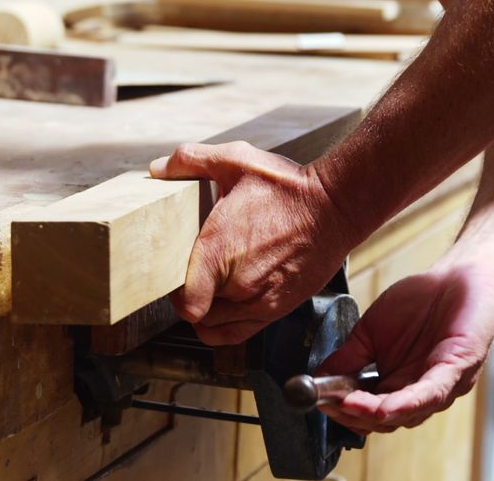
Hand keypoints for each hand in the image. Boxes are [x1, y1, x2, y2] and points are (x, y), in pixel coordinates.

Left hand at [149, 141, 352, 344]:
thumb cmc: (288, 187)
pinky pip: (238, 334)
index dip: (173, 293)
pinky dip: (225, 326)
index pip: (183, 300)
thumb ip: (189, 160)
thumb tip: (157, 167)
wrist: (337, 205)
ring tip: (209, 289)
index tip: (174, 277)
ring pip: (215, 326)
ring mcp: (259, 301)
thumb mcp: (234, 160)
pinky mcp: (278, 309)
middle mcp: (236, 283)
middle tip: (191, 276)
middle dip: (189, 296)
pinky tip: (225, 306)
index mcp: (217, 251)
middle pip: (195, 312)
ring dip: (208, 312)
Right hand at [317, 265, 493, 432]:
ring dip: (374, 414)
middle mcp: (422, 392)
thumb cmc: (419, 302)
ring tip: (346, 406)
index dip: (344, 412)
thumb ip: (348, 356)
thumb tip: (319, 375)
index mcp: (400, 384)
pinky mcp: (459, 368)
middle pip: (386, 420)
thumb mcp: (370, 331)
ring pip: (408, 413)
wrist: (456, 276)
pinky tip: (384, 406)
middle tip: (329, 404)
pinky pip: (432, 393)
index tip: (319, 401)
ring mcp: (443, 384)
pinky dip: (405, 403)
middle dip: (354, 417)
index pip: (370, 412)